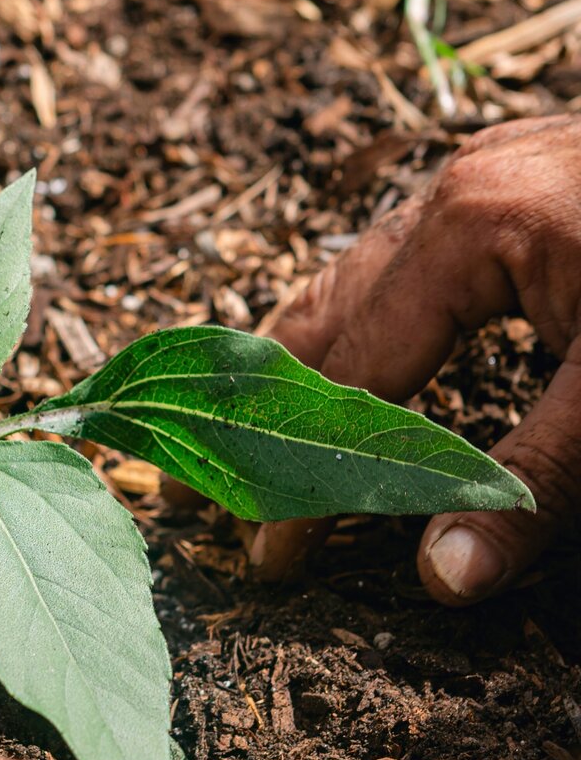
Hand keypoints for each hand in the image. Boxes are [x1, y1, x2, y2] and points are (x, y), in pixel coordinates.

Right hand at [251, 117, 580, 604]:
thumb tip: (443, 581)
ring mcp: (483, 177)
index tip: (266, 554)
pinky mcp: (517, 181)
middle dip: (266, 412)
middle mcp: (453, 192)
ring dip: (306, 365)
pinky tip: (364, 360)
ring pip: (355, 275)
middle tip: (220, 493)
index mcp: (467, 233)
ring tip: (263, 437)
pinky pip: (402, 259)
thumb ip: (540, 482)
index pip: (346, 378)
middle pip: (320, 313)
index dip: (301, 477)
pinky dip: (364, 323)